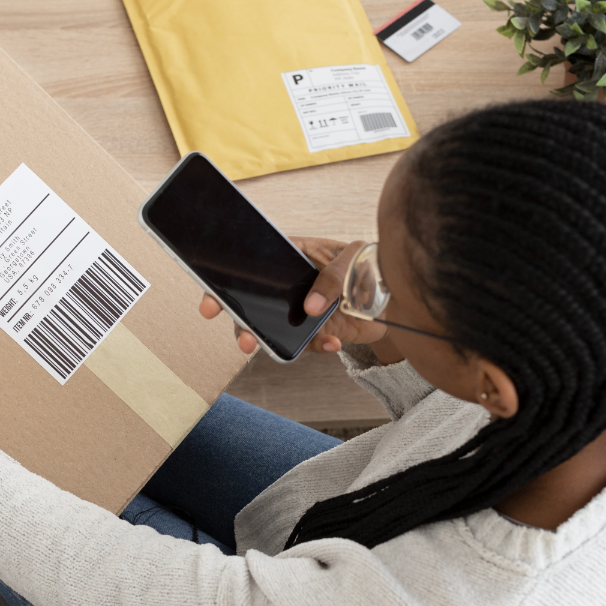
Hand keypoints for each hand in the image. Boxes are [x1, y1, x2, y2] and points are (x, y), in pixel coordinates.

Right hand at [197, 237, 391, 356]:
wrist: (394, 293)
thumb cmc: (368, 263)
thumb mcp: (353, 260)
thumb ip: (332, 279)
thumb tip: (310, 307)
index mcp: (289, 257)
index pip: (250, 267)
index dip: (224, 284)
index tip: (211, 303)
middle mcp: (287, 285)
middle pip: (252, 306)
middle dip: (243, 326)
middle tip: (246, 341)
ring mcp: (298, 310)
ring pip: (274, 330)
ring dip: (276, 344)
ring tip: (284, 349)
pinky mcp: (315, 331)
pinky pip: (306, 344)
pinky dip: (317, 346)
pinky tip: (332, 342)